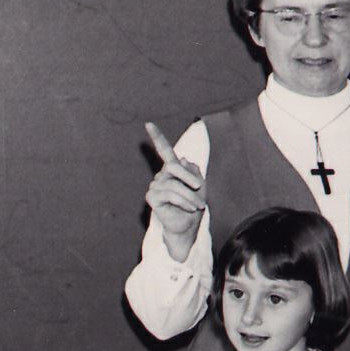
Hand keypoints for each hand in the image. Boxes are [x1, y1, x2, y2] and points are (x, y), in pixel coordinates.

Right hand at [144, 122, 206, 260]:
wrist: (189, 226)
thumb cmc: (194, 206)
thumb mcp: (200, 187)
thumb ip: (193, 171)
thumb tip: (181, 159)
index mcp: (173, 171)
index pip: (164, 151)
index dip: (158, 138)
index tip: (149, 124)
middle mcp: (161, 176)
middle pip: (173, 166)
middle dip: (189, 177)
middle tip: (200, 188)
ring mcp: (155, 186)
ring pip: (174, 184)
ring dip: (190, 196)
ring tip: (197, 206)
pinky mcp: (152, 197)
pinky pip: (169, 194)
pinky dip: (183, 201)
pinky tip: (189, 208)